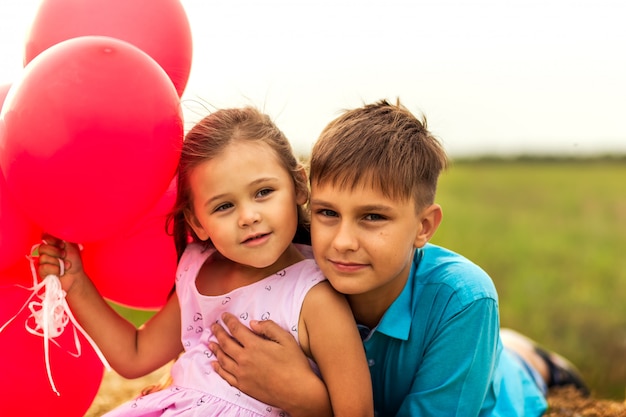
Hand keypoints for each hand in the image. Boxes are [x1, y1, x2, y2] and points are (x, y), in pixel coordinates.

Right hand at [37, 234, 85, 293]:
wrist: (75, 276)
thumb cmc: (75, 262)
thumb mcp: (72, 247)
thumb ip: (63, 238)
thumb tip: (57, 229)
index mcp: (53, 244)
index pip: (45, 237)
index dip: (53, 241)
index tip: (62, 245)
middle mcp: (46, 251)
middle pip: (42, 247)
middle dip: (55, 252)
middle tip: (64, 255)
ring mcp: (43, 262)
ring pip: (43, 258)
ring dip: (57, 262)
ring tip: (65, 266)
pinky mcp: (42, 271)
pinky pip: (44, 267)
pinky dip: (55, 269)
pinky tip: (60, 272)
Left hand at [209, 313, 327, 413]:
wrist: (297, 391)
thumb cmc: (295, 364)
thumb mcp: (286, 339)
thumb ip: (269, 328)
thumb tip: (252, 323)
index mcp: (255, 346)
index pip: (236, 330)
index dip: (228, 321)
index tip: (223, 316)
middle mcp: (245, 359)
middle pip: (226, 343)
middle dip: (218, 333)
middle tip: (213, 327)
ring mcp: (242, 374)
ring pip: (223, 359)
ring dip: (215, 349)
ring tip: (211, 343)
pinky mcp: (243, 386)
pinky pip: (225, 376)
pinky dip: (218, 368)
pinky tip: (215, 364)